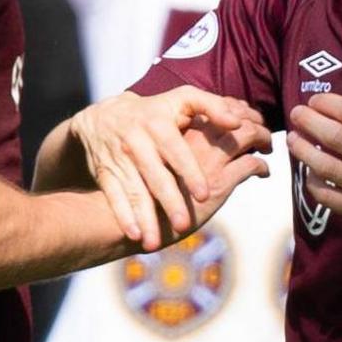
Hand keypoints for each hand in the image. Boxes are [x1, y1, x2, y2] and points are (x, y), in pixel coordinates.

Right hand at [69, 87, 265, 249]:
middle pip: (155, 177)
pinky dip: (123, 215)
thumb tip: (236, 124)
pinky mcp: (106, 174)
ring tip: (154, 241)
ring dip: (144, 216)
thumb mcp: (182, 99)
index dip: (190, 172)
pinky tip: (135, 235)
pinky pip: (113, 196)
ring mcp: (120, 159)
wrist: (105, 119)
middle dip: (169, 202)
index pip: (176, 150)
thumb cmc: (156, 111)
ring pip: (134, 191)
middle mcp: (137, 141)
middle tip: (183, 225)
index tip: (204, 194)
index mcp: (158, 124)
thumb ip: (212, 107)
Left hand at [286, 76, 341, 244]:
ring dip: (302, 150)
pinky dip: (312, 182)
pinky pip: (327, 196)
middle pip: (335, 137)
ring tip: (292, 139)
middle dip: (308, 121)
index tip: (315, 101)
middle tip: (296, 114)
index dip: (327, 103)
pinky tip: (309, 171)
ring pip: (325, 167)